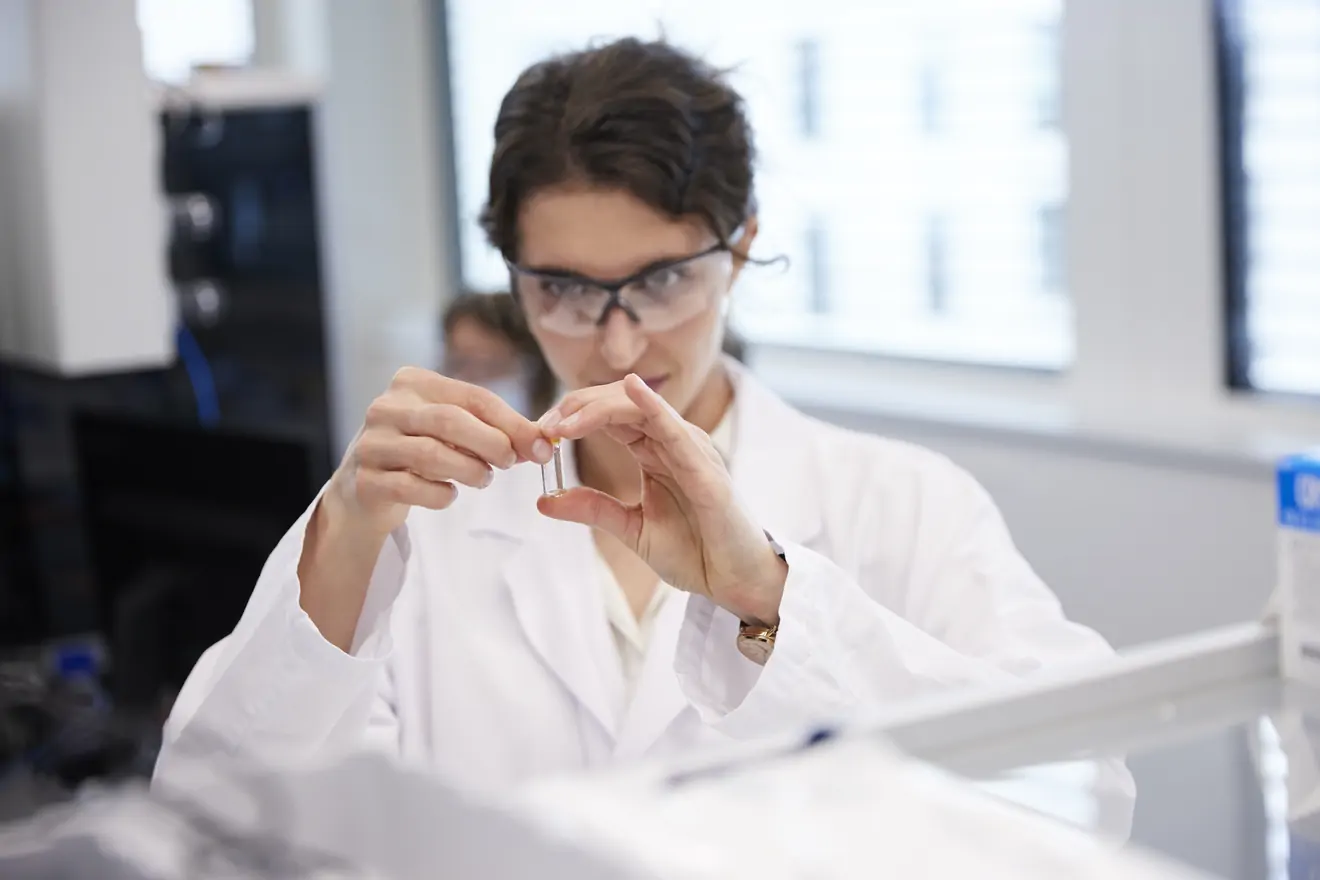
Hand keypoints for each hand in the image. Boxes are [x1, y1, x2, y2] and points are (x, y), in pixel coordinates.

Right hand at [330, 367, 552, 537]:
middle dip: (492, 444)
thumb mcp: (453, 431)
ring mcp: (371, 443)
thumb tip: (541, 444)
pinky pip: (412, 487)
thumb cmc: (419, 453)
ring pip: (431, 454)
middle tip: (511, 463)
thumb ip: (493, 430)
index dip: (513, 423)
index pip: (473, 397)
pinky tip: (449, 494)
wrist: (365, 490)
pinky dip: (441, 494)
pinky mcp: (365, 481)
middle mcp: (386, 407)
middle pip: (451, 420)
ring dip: (469, 471)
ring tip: (483, 478)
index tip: (541, 447)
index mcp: (412, 382)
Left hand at [538, 375, 786, 625]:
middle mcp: (673, 441)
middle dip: (576, 409)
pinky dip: (652, 405)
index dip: (572, 417)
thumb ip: (593, 509)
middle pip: (620, 404)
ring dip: (597, 410)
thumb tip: (543, 500)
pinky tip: (631, 389)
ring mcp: (691, 450)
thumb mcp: (631, 529)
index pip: (609, 416)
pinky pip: (675, 429)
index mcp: (655, 451)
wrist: (734, 583)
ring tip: (562, 423)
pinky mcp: (705, 469)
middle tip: (542, 427)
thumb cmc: (696, 552)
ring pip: (640, 409)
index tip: (539, 433)